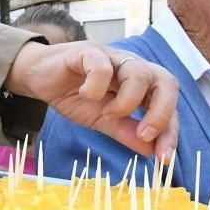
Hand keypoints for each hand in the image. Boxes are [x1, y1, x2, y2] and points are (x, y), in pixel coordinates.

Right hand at [5, 42, 178, 158]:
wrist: (40, 77)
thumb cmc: (74, 94)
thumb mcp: (102, 120)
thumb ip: (126, 132)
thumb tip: (152, 152)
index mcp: (140, 85)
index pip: (168, 104)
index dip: (170, 130)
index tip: (164, 158)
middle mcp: (132, 67)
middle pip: (166, 82)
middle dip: (161, 113)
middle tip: (143, 135)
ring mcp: (112, 57)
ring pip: (139, 73)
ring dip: (128, 101)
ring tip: (107, 113)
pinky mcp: (87, 51)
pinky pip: (102, 66)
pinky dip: (96, 86)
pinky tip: (86, 95)